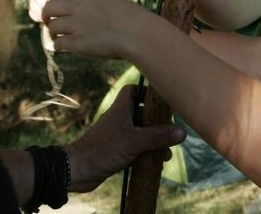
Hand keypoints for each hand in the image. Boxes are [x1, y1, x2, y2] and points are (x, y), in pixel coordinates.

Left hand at [42, 0, 158, 59]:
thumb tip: (78, 8)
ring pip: (52, 26)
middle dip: (46, 16)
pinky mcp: (78, 43)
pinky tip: (65, 47)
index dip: (54, 2)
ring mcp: (77, 24)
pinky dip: (59, 46)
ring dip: (52, 32)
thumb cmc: (132, 18)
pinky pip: (58, 43)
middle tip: (50, 23)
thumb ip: (93, 1)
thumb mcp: (111, 0)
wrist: (139, 33)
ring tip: (58, 37)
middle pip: (49, 7)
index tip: (57, 9)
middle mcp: (80, 6)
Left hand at [66, 85, 185, 192]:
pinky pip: (136, 147)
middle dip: (158, 122)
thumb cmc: (104, 149)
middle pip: (142, 113)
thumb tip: (183, 132)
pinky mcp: (116, 150)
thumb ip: (158, 136)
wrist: (77, 171)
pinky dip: (146, 152)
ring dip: (154, 141)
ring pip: (141, 132)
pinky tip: (156, 162)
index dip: (147, 91)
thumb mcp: (135, 141)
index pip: (133, 90)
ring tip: (167, 153)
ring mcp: (117, 135)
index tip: (162, 100)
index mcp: (121, 109)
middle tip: (171, 130)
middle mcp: (119, 119)